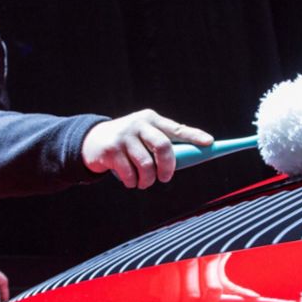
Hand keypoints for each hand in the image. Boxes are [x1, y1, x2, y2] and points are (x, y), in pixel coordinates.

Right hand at [81, 109, 213, 188]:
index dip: (194, 136)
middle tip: (165, 178)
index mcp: (151, 119)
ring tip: (144, 182)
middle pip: (163, 146)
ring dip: (148, 180)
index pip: (177, 128)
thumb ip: (161, 147)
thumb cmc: (128, 143)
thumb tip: (186, 162)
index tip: (209, 143)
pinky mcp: (110, 150)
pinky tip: (130, 181)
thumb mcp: (143, 138)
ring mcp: (123, 136)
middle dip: (168, 167)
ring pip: (146, 165)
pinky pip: (129, 174)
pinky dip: (132, 182)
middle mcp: (138, 124)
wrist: (91, 141)